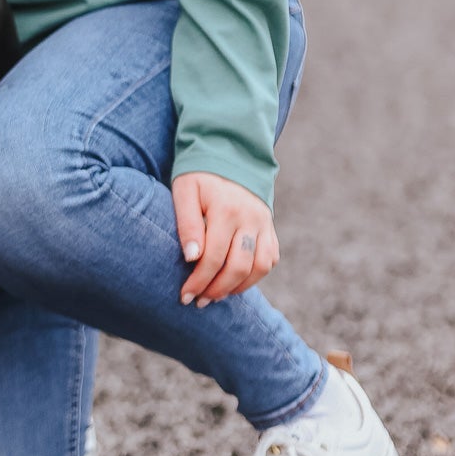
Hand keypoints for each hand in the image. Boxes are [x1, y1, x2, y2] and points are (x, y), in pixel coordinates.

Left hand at [172, 171, 278, 306]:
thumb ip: (187, 223)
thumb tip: (192, 258)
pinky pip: (269, 260)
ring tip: (215, 295)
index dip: (198, 281)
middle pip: (238, 267)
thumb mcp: (184, 191)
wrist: (230, 154)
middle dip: (216, 290)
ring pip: (259, 267)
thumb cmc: (200, 176)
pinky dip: (255, 276)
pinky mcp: (270, 227)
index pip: (213, 256)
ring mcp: (264, 223)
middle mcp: (250, 217)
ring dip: (237, 287)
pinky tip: (235, 282)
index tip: (184, 295)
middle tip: (199, 301)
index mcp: (226, 209)